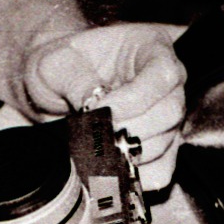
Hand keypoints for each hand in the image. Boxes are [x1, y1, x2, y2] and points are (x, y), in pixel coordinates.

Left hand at [20, 22, 184, 186]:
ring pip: (167, 143)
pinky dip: (135, 176)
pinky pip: (161, 171)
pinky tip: (109, 167)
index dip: (136, 98)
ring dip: (129, 153)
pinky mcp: (158, 147)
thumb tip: (93, 105)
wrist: (52, 89)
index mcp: (149, 47)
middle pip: (171, 112)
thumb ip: (75, 79)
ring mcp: (165, 116)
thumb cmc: (60, 66)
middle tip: (97, 133)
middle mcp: (166, 81)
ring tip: (96, 148)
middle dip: (131, 129)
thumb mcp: (56, 63)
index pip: (163, 73)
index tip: (103, 110)